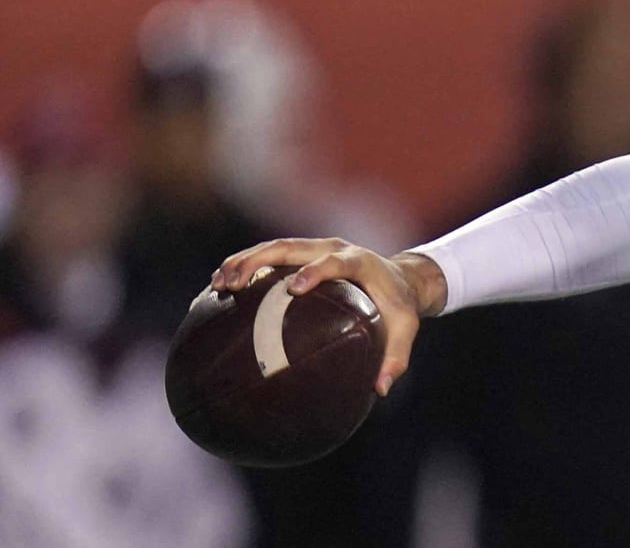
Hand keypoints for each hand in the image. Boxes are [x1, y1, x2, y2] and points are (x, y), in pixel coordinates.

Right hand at [211, 238, 445, 396]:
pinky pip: (272, 256)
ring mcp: (316, 248)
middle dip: (258, 260)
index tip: (294, 289)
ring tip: (218, 284)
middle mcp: (334, 248)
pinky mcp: (305, 254)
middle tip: (232, 283)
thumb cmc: (399, 306)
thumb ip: (396, 357)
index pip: (334, 261)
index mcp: (359, 262)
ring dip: (244, 261)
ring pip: (276, 247)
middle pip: (292, 246)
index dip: (315, 271)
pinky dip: (246, 266)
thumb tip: (380, 390)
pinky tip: (221, 287)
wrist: (402, 278)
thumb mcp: (405, 329)